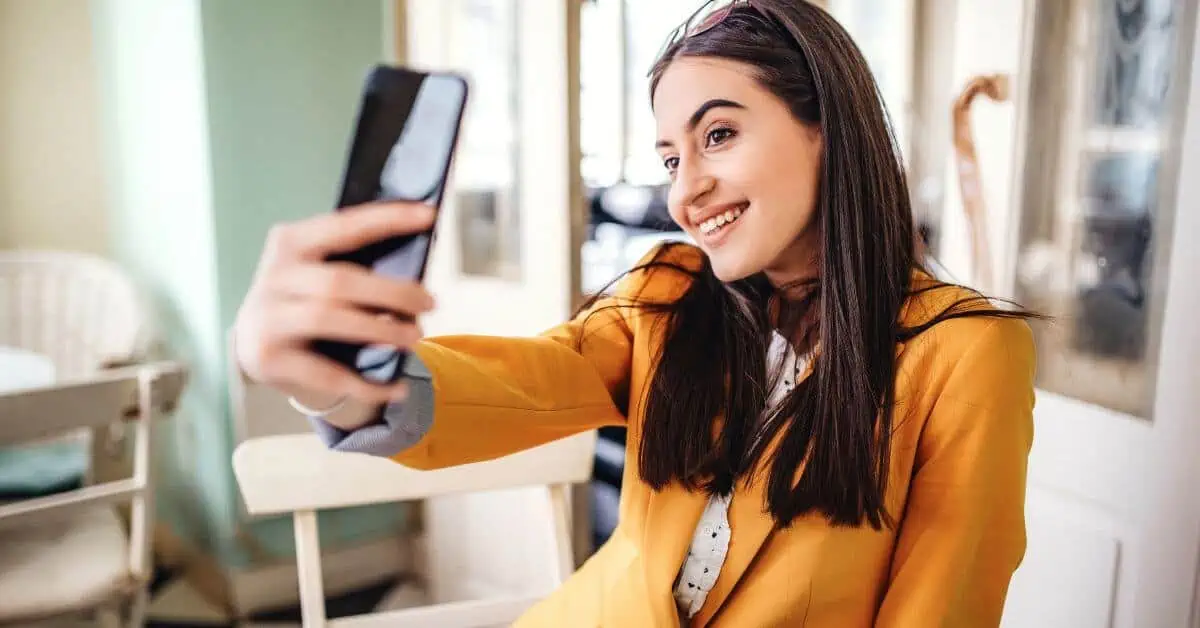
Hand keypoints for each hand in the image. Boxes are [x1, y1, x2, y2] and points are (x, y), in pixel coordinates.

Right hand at [233, 202, 436, 412]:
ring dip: (381, 330)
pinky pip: (326, 373)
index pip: (344, 226)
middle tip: (430, 302)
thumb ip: (356, 265)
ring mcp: (267, 318)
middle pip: (340, 280)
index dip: (387, 219)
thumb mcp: (318, 272)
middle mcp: (273, 277)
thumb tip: (418, 273)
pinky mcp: (269, 359)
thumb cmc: (303, 300)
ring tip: (415, 338)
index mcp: (290, 243)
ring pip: (329, 319)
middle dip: (393, 292)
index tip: (428, 215)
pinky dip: (367, 384)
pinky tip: (397, 387)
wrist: (253, 344)